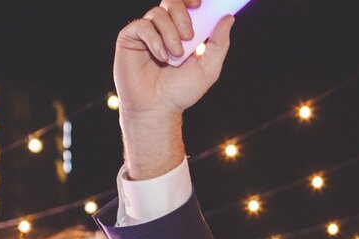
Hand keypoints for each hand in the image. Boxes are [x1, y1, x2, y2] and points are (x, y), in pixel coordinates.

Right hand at [114, 0, 232, 118]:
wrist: (158, 108)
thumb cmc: (181, 92)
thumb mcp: (207, 69)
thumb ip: (219, 44)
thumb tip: (228, 17)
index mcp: (182, 31)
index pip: (186, 5)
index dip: (191, 0)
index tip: (200, 4)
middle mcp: (163, 28)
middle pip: (171, 1)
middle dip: (182, 15)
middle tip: (189, 36)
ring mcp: (146, 32)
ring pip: (158, 13)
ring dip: (170, 34)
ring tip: (175, 56)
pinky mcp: (130, 37)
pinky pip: (142, 25)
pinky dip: (154, 40)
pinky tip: (161, 57)